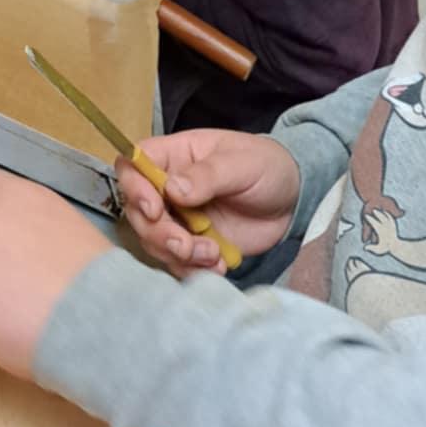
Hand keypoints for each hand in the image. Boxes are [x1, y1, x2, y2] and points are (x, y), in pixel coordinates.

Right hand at [118, 131, 300, 272]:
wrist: (292, 201)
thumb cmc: (267, 168)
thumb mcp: (243, 163)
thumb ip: (209, 175)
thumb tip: (173, 189)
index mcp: (175, 157)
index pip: (133, 165)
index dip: (133, 188)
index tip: (155, 209)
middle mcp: (168, 188)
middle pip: (138, 212)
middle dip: (159, 234)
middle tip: (187, 245)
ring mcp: (179, 219)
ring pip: (154, 241)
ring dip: (178, 254)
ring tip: (212, 254)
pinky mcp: (192, 244)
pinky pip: (177, 262)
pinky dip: (193, 269)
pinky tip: (219, 265)